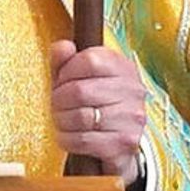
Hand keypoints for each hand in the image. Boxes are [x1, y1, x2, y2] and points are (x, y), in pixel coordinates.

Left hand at [49, 40, 148, 174]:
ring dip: (61, 121)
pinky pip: (83, 140)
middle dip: (59, 100)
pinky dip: (67, 139)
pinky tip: (67, 136)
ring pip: (81, 117)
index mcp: (123, 67)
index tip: (61, 82)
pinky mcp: (125, 143)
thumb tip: (62, 46)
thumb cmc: (94, 104)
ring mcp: (132, 118)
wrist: (117, 143)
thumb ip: (65, 60)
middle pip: (80, 91)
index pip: (89, 60)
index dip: (66, 72)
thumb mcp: (77, 77)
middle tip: (56, 105)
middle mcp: (133, 90)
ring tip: (61, 120)